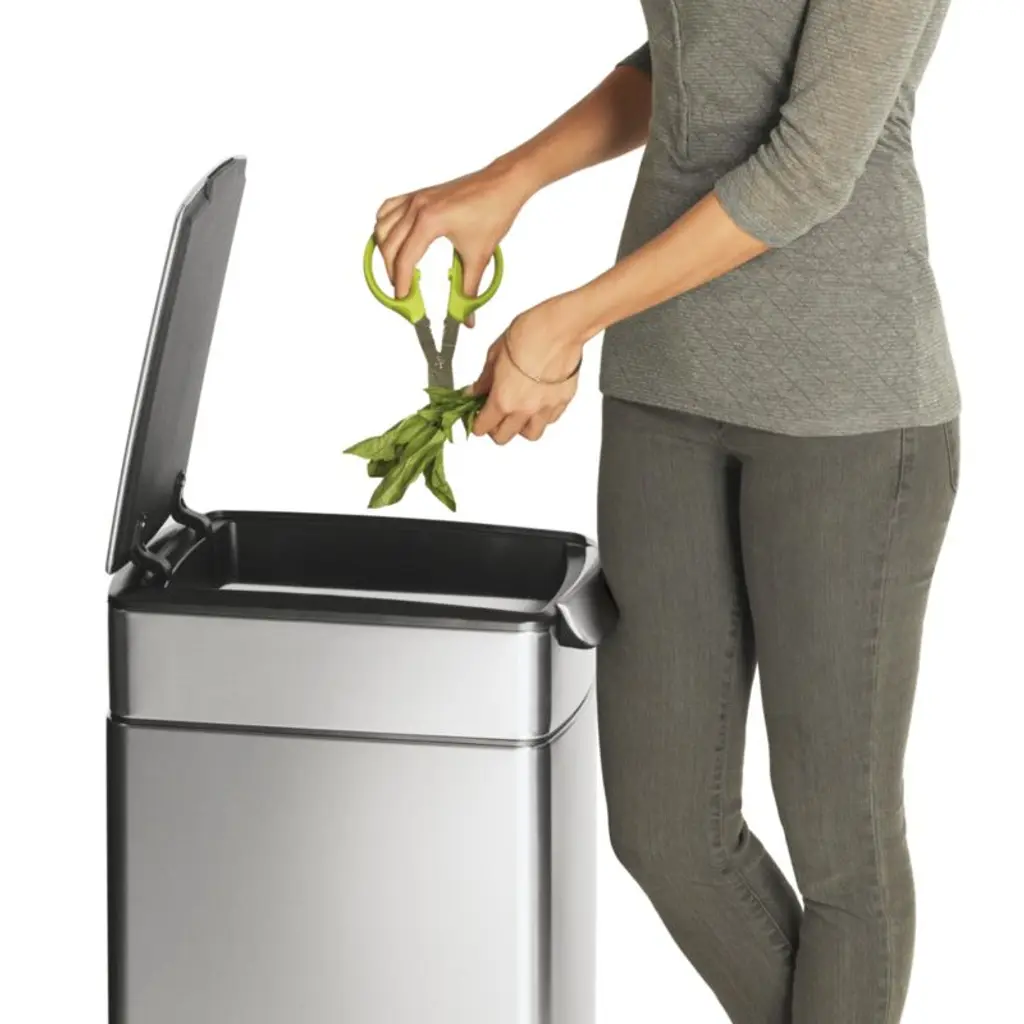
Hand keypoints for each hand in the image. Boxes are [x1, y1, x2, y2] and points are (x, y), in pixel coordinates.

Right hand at [375, 161, 530, 325]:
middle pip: (388, 246)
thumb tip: (467, 318)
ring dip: (384, 250)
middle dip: (391, 272)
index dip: (401, 284)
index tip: (403, 300)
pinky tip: (393, 239)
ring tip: (397, 269)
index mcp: (429, 221)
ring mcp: (416, 198)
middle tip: (402, 290)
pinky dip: (385, 225)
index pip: (404, 260)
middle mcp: (417, 207)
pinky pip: (388, 208)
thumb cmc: (493, 211)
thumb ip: (469, 289)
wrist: (504, 183)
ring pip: (382, 227)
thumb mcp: (480, 256)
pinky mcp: (419, 194)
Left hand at [470, 298, 585, 443]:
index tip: (476, 417)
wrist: (561, 327)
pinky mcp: (563, 402)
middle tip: (494, 415)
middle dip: (495, 429)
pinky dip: (541, 417)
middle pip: (504, 437)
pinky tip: (536, 402)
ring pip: (530, 434)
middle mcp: (524, 409)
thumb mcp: (495, 354)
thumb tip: (475, 390)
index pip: (483, 427)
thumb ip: (484, 379)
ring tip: (517, 412)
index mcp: (503, 399)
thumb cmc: (530, 333)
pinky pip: (549, 420)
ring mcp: (546, 408)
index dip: (477, 423)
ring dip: (520, 427)